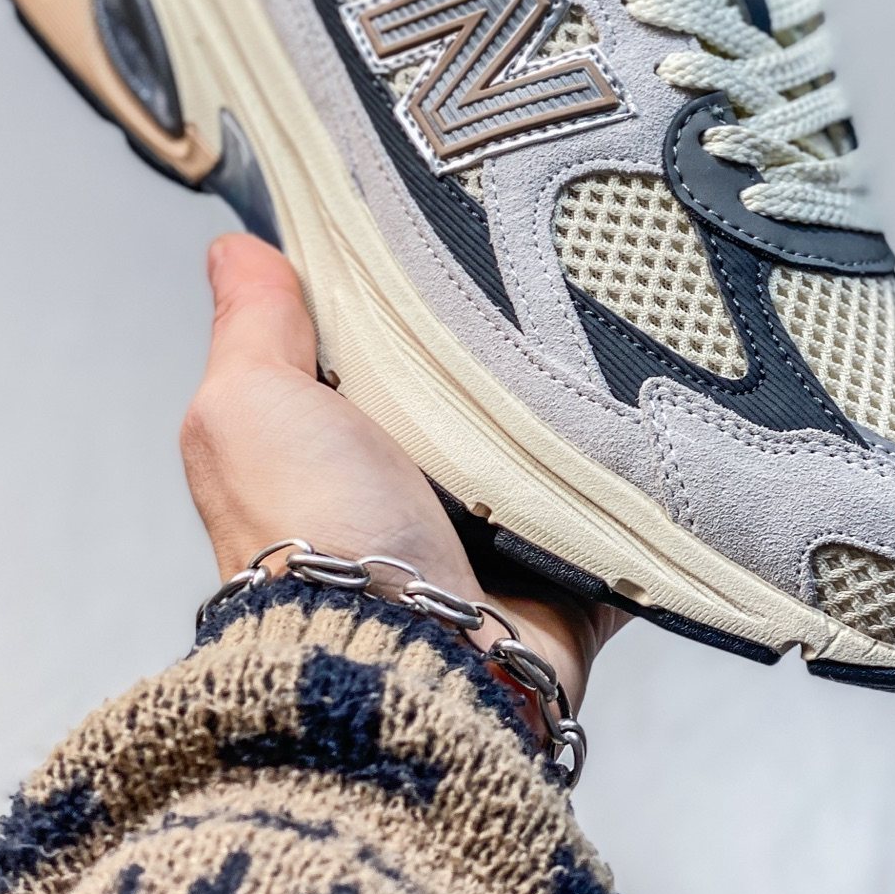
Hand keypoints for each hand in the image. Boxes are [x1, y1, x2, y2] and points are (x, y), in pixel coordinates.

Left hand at [180, 233, 622, 711]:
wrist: (408, 656)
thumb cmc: (314, 535)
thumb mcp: (248, 405)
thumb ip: (252, 327)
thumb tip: (233, 250)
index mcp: (331, 451)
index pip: (371, 353)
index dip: (400, 302)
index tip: (443, 237)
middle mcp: (406, 499)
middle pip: (470, 398)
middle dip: (504, 355)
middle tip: (547, 285)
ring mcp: (491, 545)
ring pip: (551, 453)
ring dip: (577, 418)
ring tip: (614, 344)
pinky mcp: (566, 582)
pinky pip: (622, 521)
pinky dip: (641, 490)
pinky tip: (661, 430)